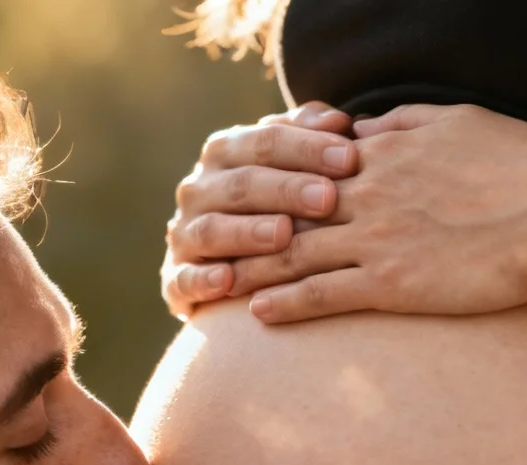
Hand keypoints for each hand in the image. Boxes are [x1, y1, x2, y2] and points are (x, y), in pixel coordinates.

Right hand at [161, 102, 357, 319]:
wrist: (224, 264)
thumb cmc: (274, 206)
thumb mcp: (291, 165)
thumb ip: (310, 140)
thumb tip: (342, 122)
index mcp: (225, 152)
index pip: (267, 141)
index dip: (309, 148)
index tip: (350, 159)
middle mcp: (199, 189)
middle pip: (242, 183)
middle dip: (286, 190)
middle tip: (327, 199)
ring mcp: (184, 234)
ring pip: (212, 228)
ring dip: (246, 232)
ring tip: (283, 236)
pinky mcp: (175, 279)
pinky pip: (184, 279)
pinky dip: (203, 280)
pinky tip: (227, 280)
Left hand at [233, 104, 526, 321]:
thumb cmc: (521, 165)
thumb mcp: (458, 123)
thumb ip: (405, 126)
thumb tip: (366, 131)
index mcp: (381, 157)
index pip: (307, 169)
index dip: (270, 183)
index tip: (241, 196)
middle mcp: (366, 196)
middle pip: (285, 213)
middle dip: (241, 230)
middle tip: (207, 246)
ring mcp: (374, 240)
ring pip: (292, 255)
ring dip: (249, 271)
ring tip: (215, 285)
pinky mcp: (390, 283)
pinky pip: (323, 294)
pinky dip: (285, 303)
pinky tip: (256, 314)